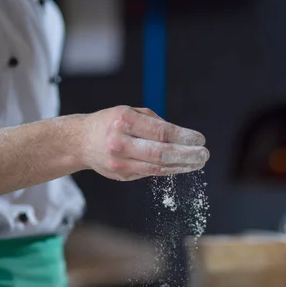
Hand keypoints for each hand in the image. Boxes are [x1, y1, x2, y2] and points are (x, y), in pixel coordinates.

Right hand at [77, 106, 209, 180]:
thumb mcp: (130, 112)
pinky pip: (151, 172)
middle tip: (204, 155)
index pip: (161, 132)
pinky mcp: (122, 175)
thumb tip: (182, 136)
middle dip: (187, 155)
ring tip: (198, 162)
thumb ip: (155, 122)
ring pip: (157, 167)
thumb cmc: (110, 123)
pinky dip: (169, 169)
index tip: (200, 139)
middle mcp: (120, 143)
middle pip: (161, 153)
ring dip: (182, 165)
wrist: (81, 142)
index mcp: (124, 121)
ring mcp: (120, 162)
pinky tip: (181, 165)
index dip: (184, 137)